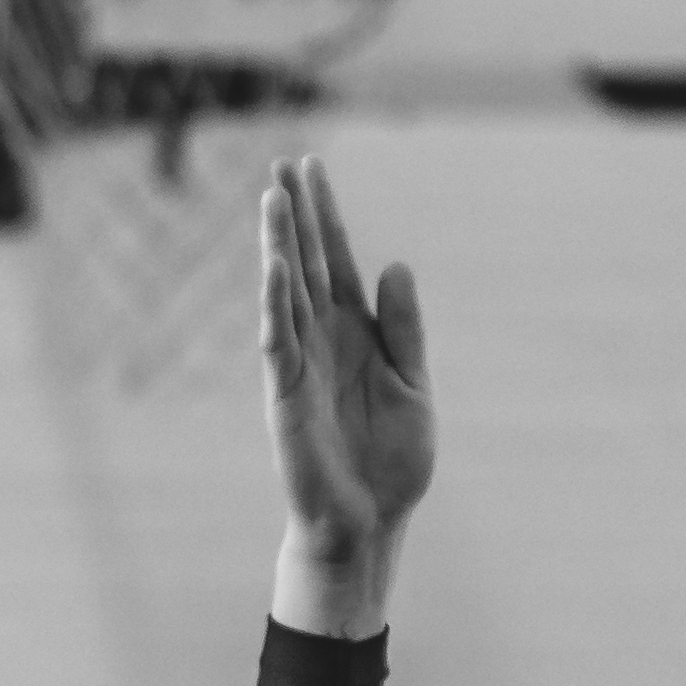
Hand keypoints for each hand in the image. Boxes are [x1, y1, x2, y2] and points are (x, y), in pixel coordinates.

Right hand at [260, 161, 434, 631]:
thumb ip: (404, 328)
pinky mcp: (285, 394)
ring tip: (272, 198)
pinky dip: (276, 303)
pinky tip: (276, 266)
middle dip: (296, 215)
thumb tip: (396, 265)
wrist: (370, 522)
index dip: (326, 215)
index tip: (311, 168)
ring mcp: (299, 364)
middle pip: (308, 263)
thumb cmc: (391, 462)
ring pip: (286, 292)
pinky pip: (278, 341)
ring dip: (280, 245)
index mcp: (354, 334)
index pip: (337, 261)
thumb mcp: (412, 385)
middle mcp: (321, 340)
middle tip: (283, 164)